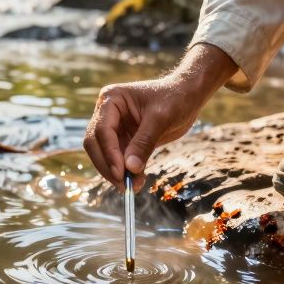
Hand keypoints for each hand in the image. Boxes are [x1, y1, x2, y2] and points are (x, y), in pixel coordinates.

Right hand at [83, 44, 237, 190]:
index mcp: (111, 100)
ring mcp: (115, 128)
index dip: (109, 153)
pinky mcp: (124, 140)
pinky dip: (126, 172)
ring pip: (105, 155)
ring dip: (116, 173)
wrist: (187, 96)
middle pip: (96, 144)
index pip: (102, 130)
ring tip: (134, 186)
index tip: (120, 173)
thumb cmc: (174, 98)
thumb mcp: (160, 119)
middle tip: (123, 185)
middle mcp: (107, 113)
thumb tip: (130, 169)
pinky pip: (120, 160)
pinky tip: (138, 181)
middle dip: (108, 166)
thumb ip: (144, 143)